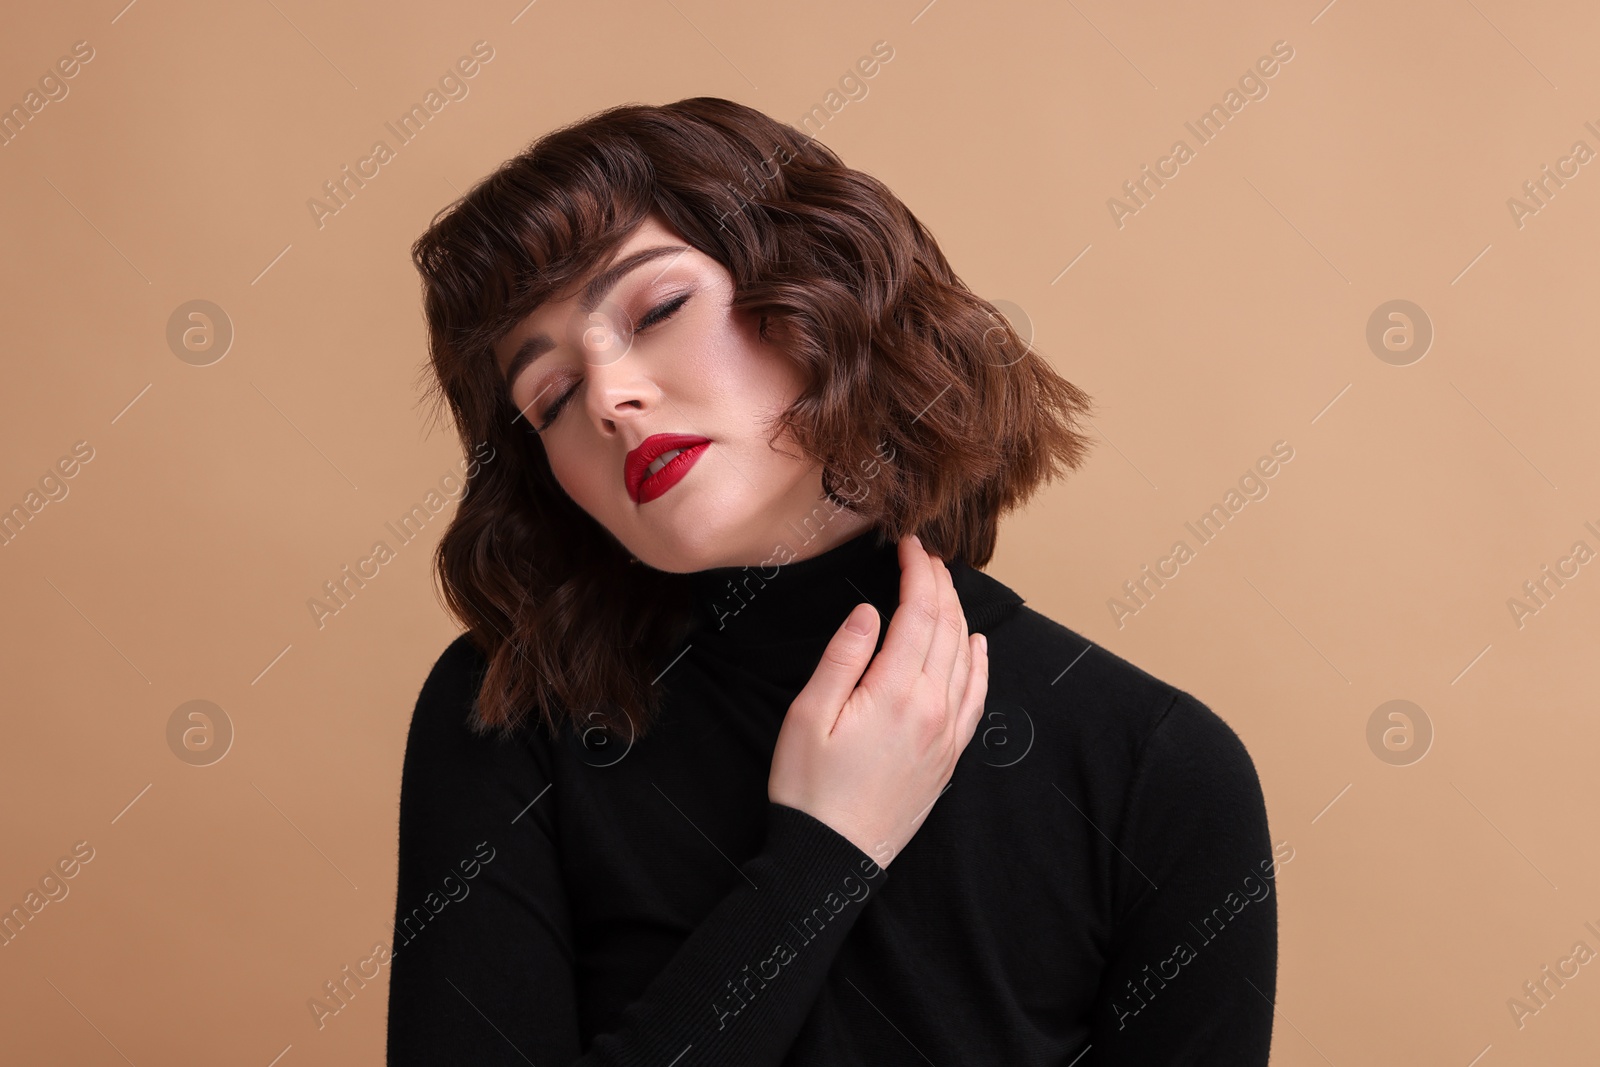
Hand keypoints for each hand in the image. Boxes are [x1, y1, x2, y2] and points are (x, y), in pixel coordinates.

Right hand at [768, 534, 989, 867]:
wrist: (833, 855)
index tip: (910, 544)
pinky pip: (976, 697)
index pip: (919, 613)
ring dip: (959, 615)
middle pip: (947, 628)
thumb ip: (843, 658)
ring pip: (966, 657)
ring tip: (945, 586)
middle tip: (925, 555)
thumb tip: (868, 612)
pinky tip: (976, 645)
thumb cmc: (809, 788)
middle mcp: (933, 708)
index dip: (917, 571)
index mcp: (896, 691)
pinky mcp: (949, 755)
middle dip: (940, 584)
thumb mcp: (807, 715)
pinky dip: (979, 663)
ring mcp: (947, 733)